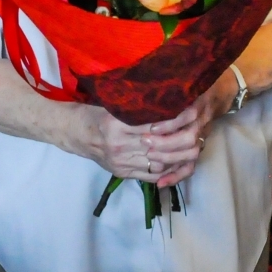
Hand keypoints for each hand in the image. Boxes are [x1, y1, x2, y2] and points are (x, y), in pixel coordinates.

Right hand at [60, 73, 235, 188]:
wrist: (74, 133)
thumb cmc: (96, 113)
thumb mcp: (114, 104)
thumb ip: (137, 104)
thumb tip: (166, 96)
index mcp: (117, 124)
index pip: (153, 123)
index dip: (174, 119)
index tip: (190, 111)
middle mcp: (120, 145)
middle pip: (159, 145)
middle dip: (181, 138)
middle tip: (197, 129)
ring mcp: (121, 161)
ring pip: (157, 162)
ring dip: (178, 156)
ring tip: (193, 145)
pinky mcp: (122, 172)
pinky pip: (150, 175)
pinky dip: (167, 170)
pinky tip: (178, 161)